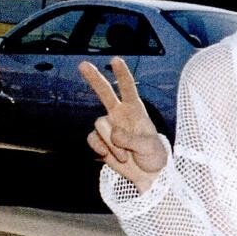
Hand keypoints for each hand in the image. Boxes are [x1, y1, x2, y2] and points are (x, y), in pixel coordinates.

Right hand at [78, 57, 167, 192]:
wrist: (147, 175)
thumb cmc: (153, 156)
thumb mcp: (149, 148)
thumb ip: (132, 140)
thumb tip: (114, 135)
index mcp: (136, 111)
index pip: (128, 89)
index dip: (122, 75)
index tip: (116, 60)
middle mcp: (120, 114)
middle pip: (105, 93)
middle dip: (94, 79)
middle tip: (83, 65)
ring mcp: (108, 127)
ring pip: (100, 125)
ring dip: (113, 145)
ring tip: (126, 156)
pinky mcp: (99, 140)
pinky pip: (92, 139)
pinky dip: (101, 149)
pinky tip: (110, 156)